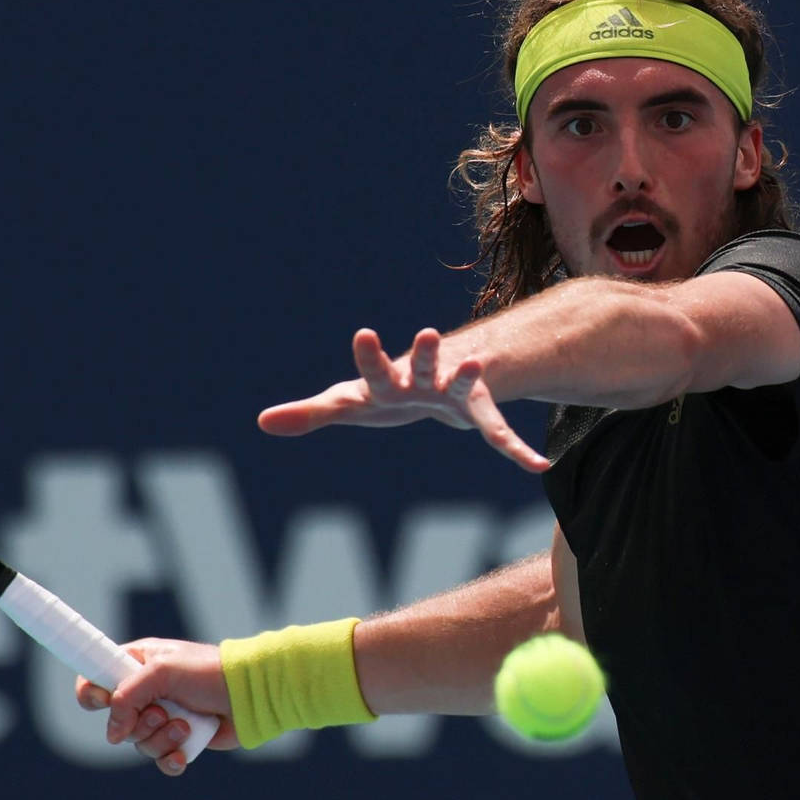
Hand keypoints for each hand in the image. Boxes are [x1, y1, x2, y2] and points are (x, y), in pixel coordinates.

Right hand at [76, 638, 238, 775]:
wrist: (249, 694)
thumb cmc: (207, 672)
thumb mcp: (162, 672)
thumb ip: (127, 697)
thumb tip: (113, 734)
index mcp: (136, 664)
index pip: (95, 680)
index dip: (93, 695)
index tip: (105, 702)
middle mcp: (146, 692)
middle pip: (117, 722)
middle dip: (141, 722)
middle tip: (162, 711)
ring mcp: (163, 717)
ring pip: (140, 743)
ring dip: (162, 739)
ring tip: (185, 725)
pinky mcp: (180, 739)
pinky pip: (161, 760)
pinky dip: (171, 759)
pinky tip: (184, 754)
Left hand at [258, 327, 548, 472]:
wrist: (433, 384)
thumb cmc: (382, 394)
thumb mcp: (347, 405)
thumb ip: (309, 413)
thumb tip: (262, 422)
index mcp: (388, 380)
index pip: (374, 368)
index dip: (369, 355)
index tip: (363, 333)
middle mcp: (424, 379)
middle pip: (422, 364)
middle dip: (423, 352)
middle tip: (426, 333)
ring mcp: (454, 393)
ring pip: (464, 384)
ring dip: (468, 377)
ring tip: (476, 364)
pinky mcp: (478, 413)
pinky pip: (499, 434)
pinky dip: (516, 450)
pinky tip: (537, 466)